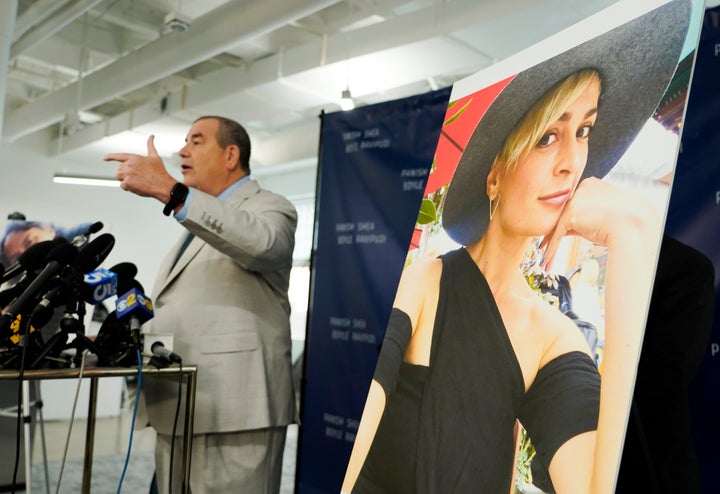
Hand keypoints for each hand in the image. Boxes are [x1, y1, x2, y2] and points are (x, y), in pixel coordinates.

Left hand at [104, 135, 175, 201]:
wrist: (162, 185)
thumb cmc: (160, 171)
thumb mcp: (155, 157)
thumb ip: (150, 146)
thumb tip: (151, 136)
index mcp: (134, 158)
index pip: (119, 156)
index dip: (111, 157)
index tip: (105, 158)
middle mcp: (129, 165)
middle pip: (119, 169)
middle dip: (125, 173)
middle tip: (137, 177)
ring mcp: (127, 174)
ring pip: (119, 177)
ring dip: (125, 180)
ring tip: (137, 181)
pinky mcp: (127, 183)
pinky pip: (122, 186)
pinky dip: (128, 187)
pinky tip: (137, 186)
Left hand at [541, 177, 659, 267]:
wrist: (634, 224)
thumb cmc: (626, 221)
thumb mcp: (604, 214)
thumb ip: (586, 217)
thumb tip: (571, 228)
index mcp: (591, 185)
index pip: (574, 205)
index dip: (565, 222)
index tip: (557, 233)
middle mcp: (581, 189)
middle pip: (563, 213)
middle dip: (553, 231)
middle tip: (544, 245)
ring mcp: (576, 199)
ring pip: (559, 224)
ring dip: (550, 242)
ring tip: (544, 255)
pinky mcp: (572, 213)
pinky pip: (558, 234)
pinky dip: (552, 247)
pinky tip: (547, 259)